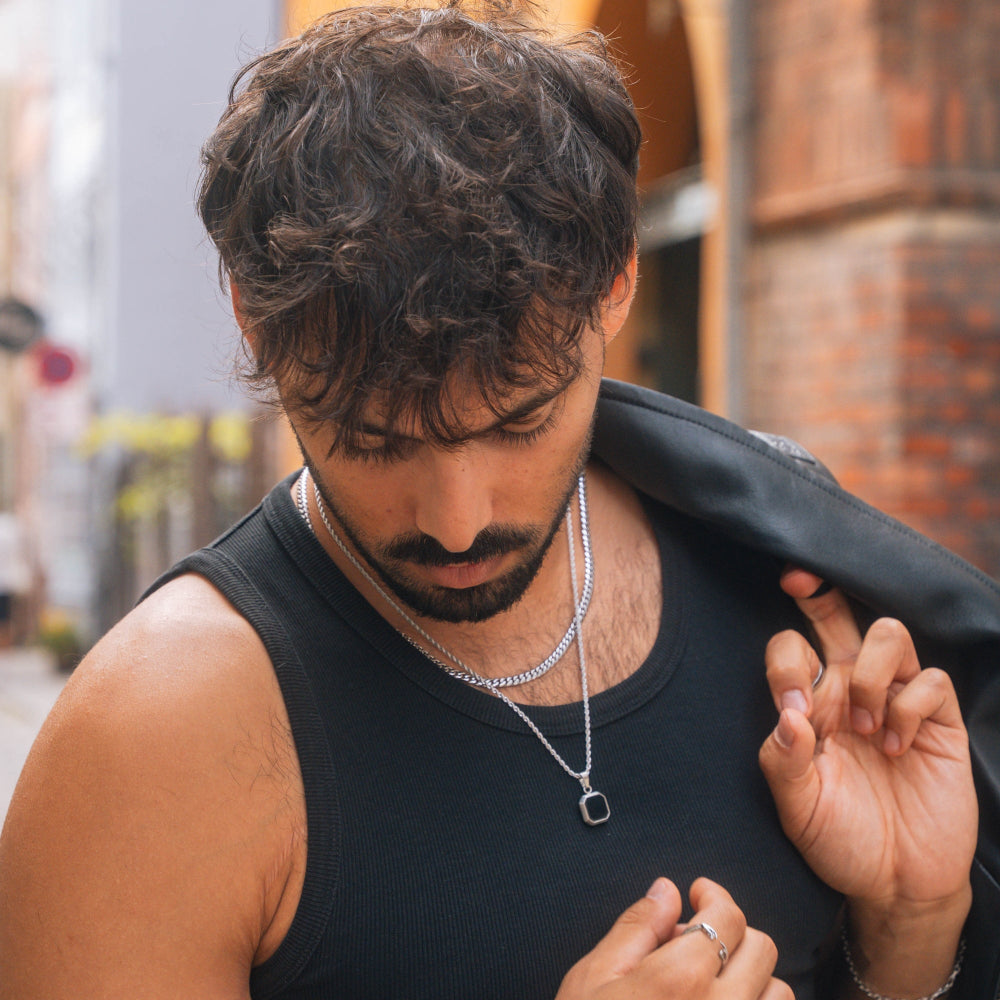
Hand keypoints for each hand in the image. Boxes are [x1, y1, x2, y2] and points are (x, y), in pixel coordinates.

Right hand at [555, 877, 790, 999]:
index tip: (698, 893)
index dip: (714, 896)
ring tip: (713, 984)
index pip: (727, 916)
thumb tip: (667, 890)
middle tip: (699, 938)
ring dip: (752, 979)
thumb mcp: (592, 978)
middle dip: (733, 932)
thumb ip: (636, 928)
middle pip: (761, 948)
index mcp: (679, 979)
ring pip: (778, 994)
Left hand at [758, 568, 977, 910]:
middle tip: (801, 586)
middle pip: (836, 616)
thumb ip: (782, 761)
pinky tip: (898, 748)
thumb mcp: (797, 808)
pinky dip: (911, 707)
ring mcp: (896, 701)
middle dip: (819, 593)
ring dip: (872, 673)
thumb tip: (789, 715)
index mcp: (810, 703)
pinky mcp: (939, 722)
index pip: (791, 649)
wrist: (896, 884)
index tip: (793, 710)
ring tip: (866, 727)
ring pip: (889, 633)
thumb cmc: (839, 839)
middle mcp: (850, 690)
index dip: (786, 663)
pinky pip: (931, 680)